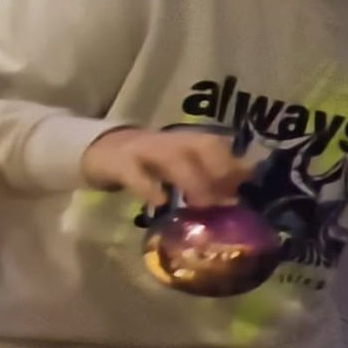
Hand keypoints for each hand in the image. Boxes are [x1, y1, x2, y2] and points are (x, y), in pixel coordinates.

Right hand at [82, 127, 250, 207]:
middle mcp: (169, 141)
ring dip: (191, 180)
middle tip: (226, 200)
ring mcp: (142, 150)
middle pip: (201, 145)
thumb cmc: (149, 163)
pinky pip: (135, 173)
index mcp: (186, 141)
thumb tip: (248, 178)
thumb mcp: (181, 164)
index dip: (232, 164)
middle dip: (219, 169)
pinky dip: (149, 187)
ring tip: (200, 206)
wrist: (100, 151)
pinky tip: (159, 202)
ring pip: (172, 157)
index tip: (242, 188)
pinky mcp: (118, 164)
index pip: (217, 144)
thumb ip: (211, 171)